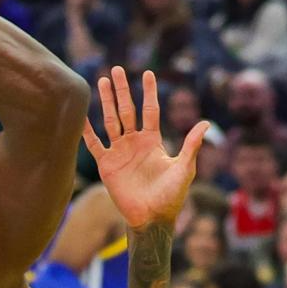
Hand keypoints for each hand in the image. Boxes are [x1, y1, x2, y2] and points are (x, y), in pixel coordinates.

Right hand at [83, 67, 208, 228]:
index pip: (149, 110)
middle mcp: (134, 142)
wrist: (151, 218)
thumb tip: (205, 123)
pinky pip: (94, 144)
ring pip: (110, 121)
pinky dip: (87, 131)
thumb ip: (191, 145)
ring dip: (106, 102)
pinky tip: (81, 116)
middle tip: (116, 69)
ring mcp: (119, 152)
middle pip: (127, 110)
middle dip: (122, 90)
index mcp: (153, 141)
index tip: (147, 73)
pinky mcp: (106, 164)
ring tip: (101, 82)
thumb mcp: (184, 168)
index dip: (148, 92)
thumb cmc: (171, 196)